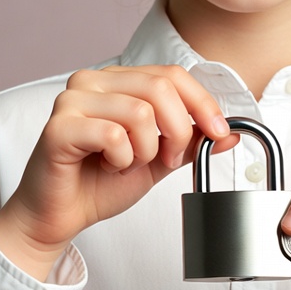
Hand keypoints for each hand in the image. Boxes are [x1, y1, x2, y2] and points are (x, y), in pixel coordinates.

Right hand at [0, 65, 235, 279]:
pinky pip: (113, 135)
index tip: (220, 133)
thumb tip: (232, 131)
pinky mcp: (58, 126)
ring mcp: (71, 100)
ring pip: (140, 112)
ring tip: (128, 163)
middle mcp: (92, 80)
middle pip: (160, 88)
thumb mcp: (159, 158)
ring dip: (146, 150)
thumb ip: (191, 140)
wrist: (60, 216)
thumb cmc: (101, 183)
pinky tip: (107, 166)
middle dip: (178, 130)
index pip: (171, 74)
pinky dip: (122, 159)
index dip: (203, 103)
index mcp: (116, 79)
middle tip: (168, 158)